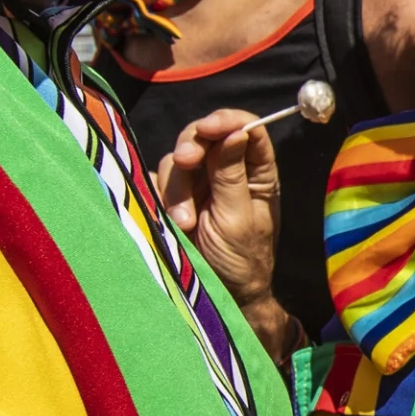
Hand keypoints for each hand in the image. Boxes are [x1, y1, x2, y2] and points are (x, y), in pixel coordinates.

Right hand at [152, 109, 289, 355]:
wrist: (218, 295)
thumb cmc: (239, 260)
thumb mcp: (237, 217)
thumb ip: (231, 173)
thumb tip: (237, 131)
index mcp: (256, 172)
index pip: (245, 129)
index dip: (226, 121)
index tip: (209, 127)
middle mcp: (227, 171)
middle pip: (204, 136)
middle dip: (191, 149)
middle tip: (185, 162)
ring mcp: (199, 184)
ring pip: (177, 161)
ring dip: (177, 189)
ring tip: (185, 223)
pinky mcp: (174, 197)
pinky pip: (158, 182)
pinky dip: (160, 196)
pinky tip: (172, 222)